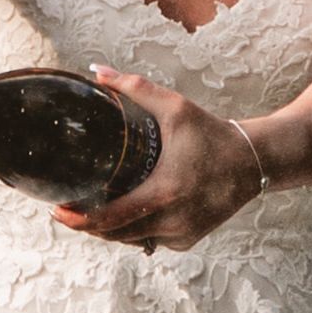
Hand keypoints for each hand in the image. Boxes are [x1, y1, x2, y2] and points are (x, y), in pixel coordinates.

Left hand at [55, 65, 264, 251]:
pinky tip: (126, 216)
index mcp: (165, 192)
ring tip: (91, 212)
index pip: (111, 218)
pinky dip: (135, 231)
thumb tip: (97, 71)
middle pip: (114, 234)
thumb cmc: (212, 134)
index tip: (57, 211)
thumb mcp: (176, 108)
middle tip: (68, 208)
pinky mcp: (188, 240)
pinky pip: (150, 241)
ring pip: (131, 241)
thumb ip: (135, 88)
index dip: (79, 220)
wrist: (253, 162)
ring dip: (109, 230)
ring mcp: (181, 233)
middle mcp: (173, 220)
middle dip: (88, 225)